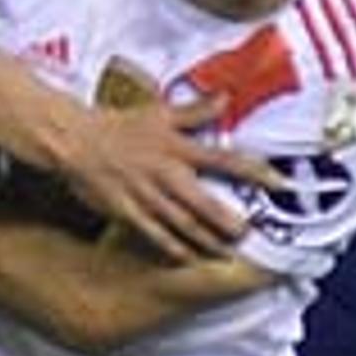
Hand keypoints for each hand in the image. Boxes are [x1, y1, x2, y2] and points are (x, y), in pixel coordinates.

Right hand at [51, 89, 269, 260]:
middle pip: (204, 204)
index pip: (224, 160)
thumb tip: (226, 97)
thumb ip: (195, 110)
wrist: (76, 141)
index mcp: (178, 148)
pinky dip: (173, 248)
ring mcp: (147, 196)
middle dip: (228, 222)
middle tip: (248, 234)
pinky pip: (154, 235)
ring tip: (225, 253)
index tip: (279, 182)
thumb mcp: (160, 112)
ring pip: (182, 225)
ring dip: (206, 240)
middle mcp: (167, 175)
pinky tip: (187, 258)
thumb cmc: (119, 126)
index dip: (254, 171)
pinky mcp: (128, 212)